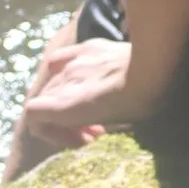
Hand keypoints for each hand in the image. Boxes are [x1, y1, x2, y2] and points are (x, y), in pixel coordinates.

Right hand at [4, 27, 162, 179]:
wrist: (154, 65)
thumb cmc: (139, 102)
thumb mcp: (113, 124)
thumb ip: (88, 124)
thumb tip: (87, 127)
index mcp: (65, 104)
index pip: (33, 116)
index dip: (52, 134)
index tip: (81, 141)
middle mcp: (63, 80)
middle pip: (46, 100)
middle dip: (64, 121)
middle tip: (93, 132)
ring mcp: (74, 61)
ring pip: (54, 81)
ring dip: (66, 99)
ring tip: (92, 109)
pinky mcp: (87, 46)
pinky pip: (63, 58)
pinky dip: (67, 73)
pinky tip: (87, 80)